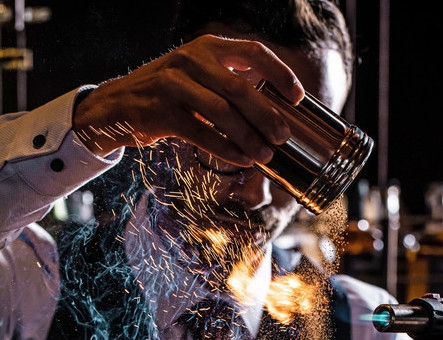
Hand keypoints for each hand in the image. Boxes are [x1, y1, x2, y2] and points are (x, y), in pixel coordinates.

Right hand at [73, 34, 303, 163]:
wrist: (117, 106)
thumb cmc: (167, 95)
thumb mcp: (197, 77)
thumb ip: (228, 85)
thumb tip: (271, 112)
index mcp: (207, 48)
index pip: (252, 52)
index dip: (279, 72)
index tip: (297, 96)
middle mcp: (191, 61)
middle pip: (240, 88)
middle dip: (267, 115)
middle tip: (283, 136)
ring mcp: (174, 85)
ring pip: (222, 113)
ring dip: (248, 137)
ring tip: (266, 155)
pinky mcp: (161, 112)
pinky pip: (201, 133)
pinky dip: (225, 149)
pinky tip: (242, 160)